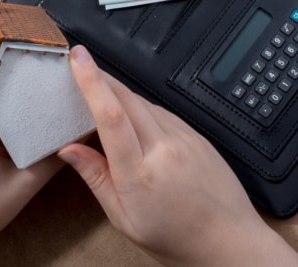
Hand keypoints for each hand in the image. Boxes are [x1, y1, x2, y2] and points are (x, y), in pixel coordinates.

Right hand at [59, 46, 297, 266]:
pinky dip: (144, 107)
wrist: (229, 240)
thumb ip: (97, 178)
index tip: (78, 58)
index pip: (111, 115)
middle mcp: (164, 148)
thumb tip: (69, 150)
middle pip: (127, 98)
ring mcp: (185, 138)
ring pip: (145, 102)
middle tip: (80, 65)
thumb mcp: (125, 218)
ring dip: (121, 92)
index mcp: (140, 172)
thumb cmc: (176, 238)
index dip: (92, 81)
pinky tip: (135, 117)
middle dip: (101, 77)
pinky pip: (164, 112)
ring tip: (102, 93)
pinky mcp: (198, 136)